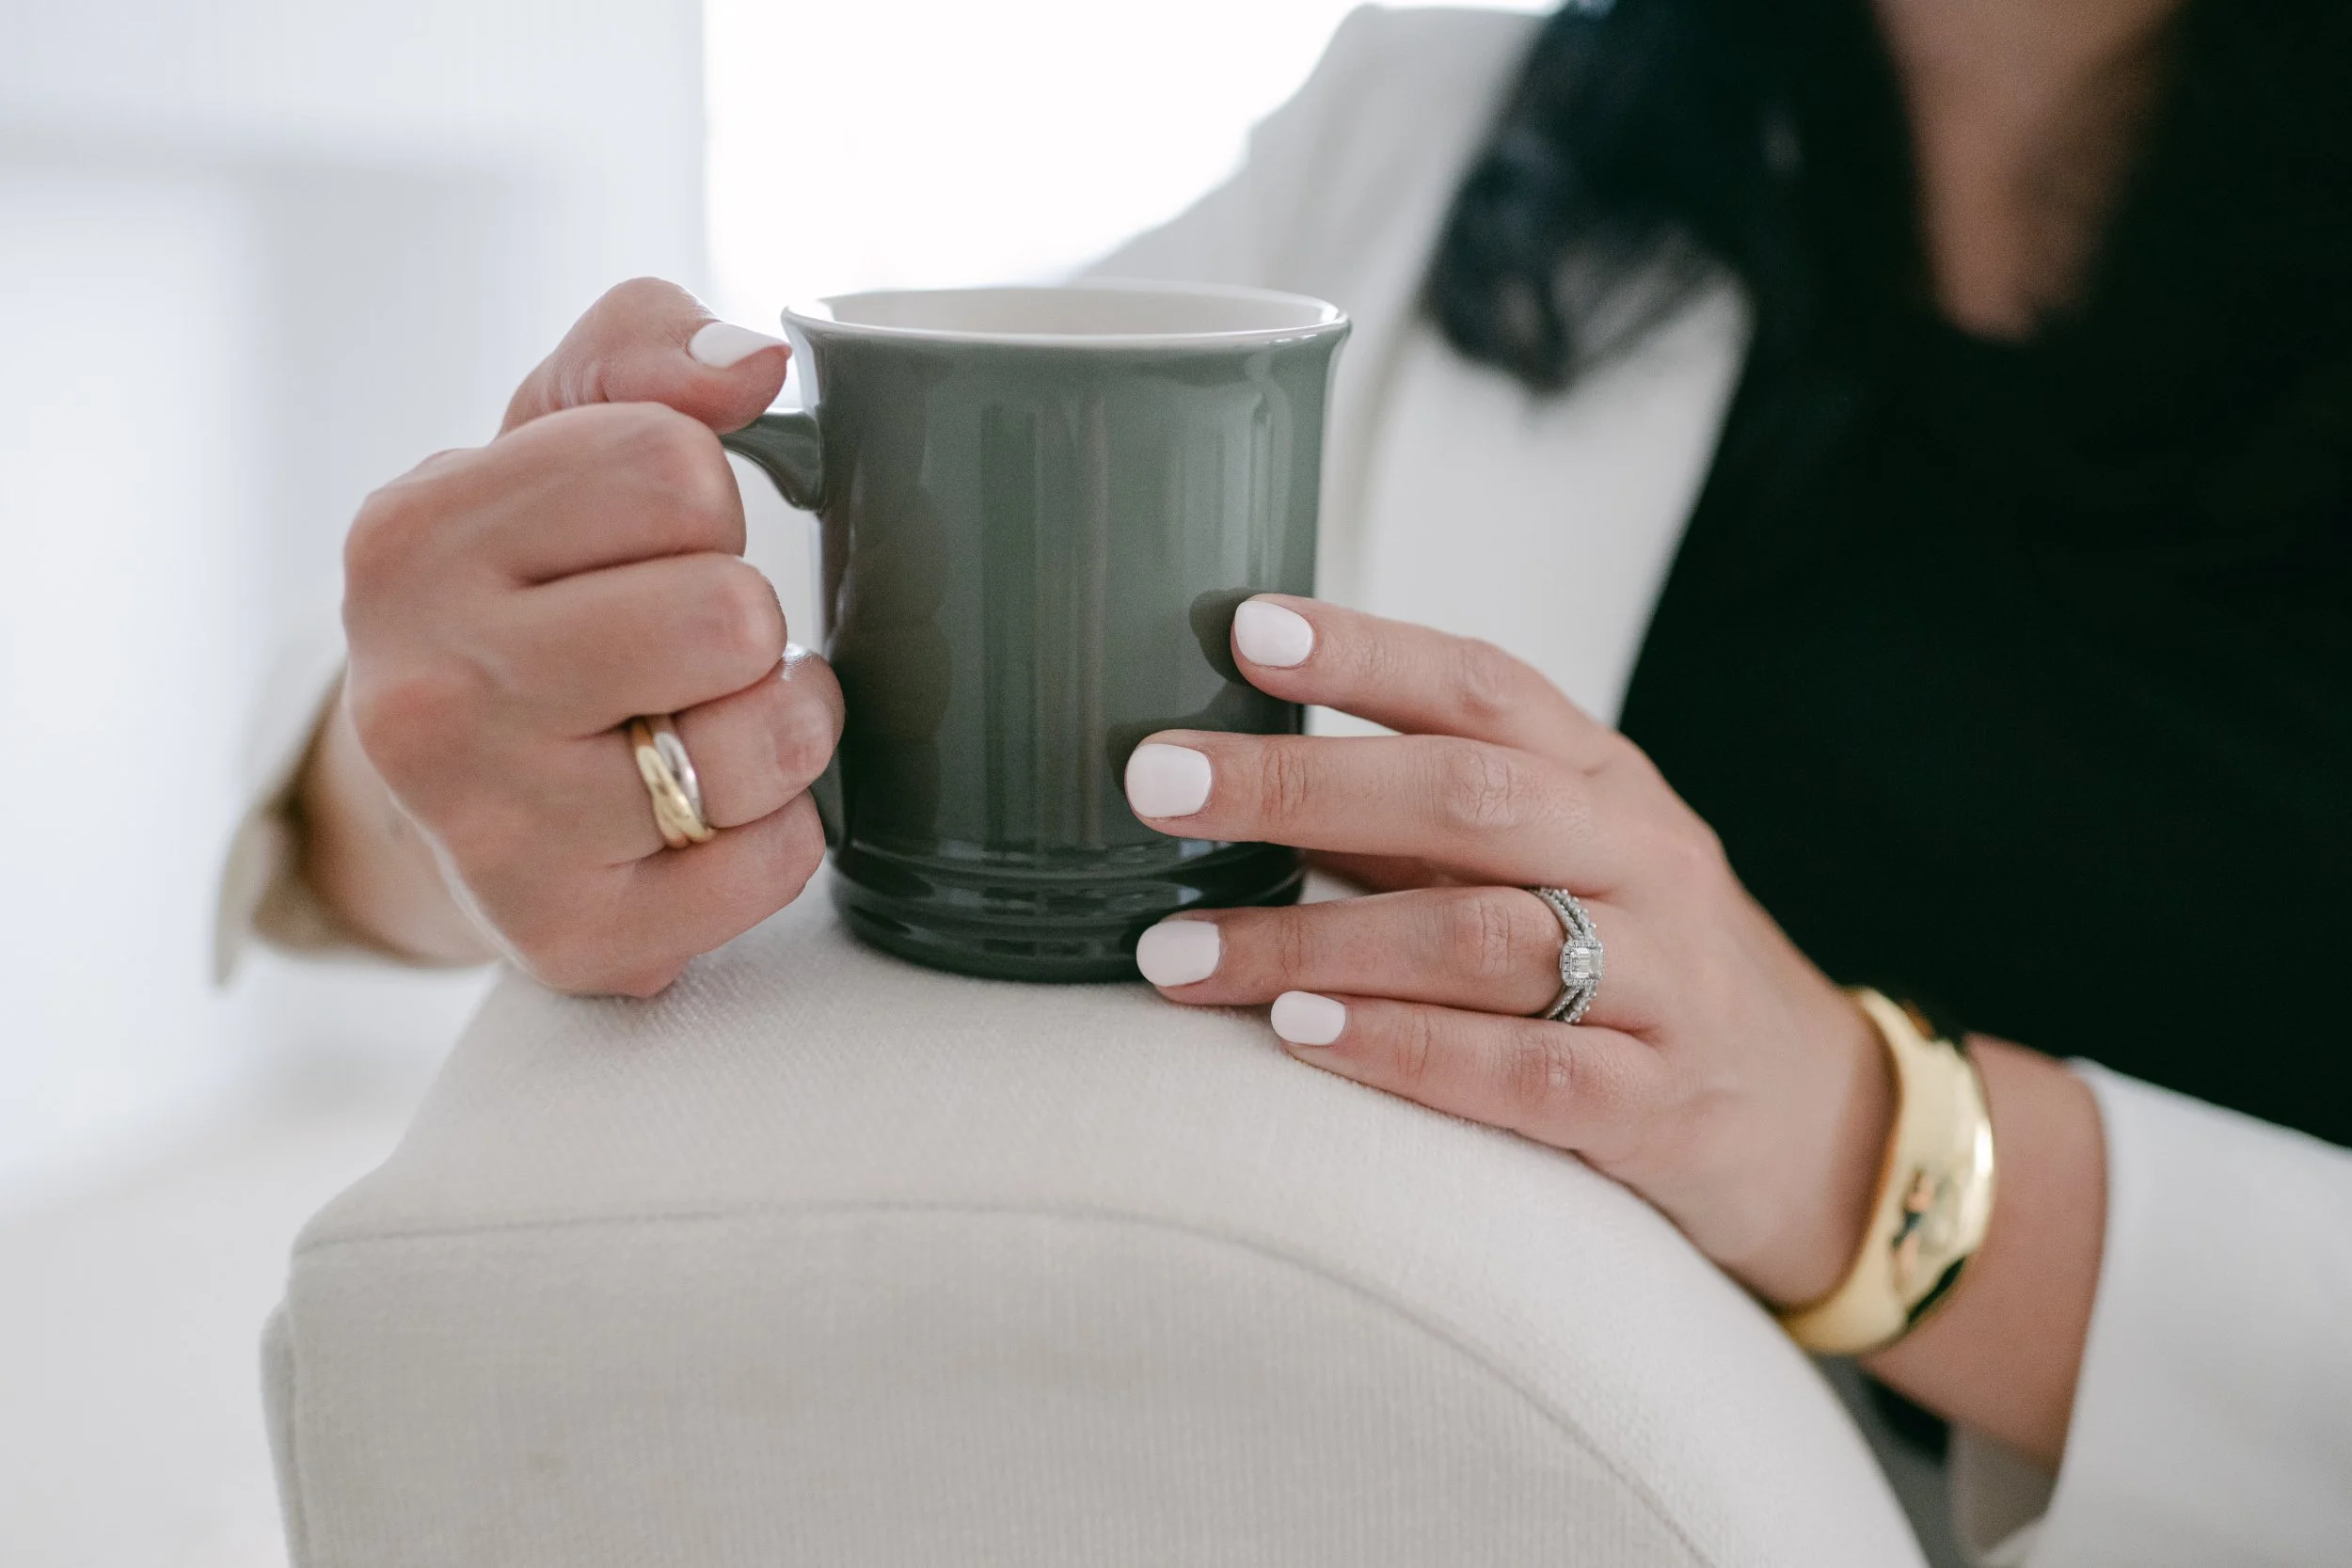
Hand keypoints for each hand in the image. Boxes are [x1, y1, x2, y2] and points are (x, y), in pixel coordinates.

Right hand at [306, 278, 842, 996]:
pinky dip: (775, 831)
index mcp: (413, 539)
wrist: (447, 795)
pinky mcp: (572, 938)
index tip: (645, 543)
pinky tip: (701, 816)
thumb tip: (755, 365)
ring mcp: (493, 832)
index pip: (676, 468)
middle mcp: (428, 695)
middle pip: (728, 612)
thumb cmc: (522, 592)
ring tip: (699, 723)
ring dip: (773, 725)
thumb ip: (642, 352)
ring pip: (765, 741)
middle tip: (681, 647)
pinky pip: (779, 857)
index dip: (701, 502)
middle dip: (740, 620)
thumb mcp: (548, 439)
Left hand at [1123, 596, 1892, 1305]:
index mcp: (1607, 783)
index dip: (1365, 651)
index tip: (1243, 629)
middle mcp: (1642, 860)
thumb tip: (1241, 780)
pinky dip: (1404, 1049)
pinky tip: (1301, 1038)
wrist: (1821, 1124)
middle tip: (1159, 784)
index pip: (1484, 688)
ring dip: (1311, 943)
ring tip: (1179, 952)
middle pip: (1471, 796)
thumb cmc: (1645, 971)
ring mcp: (1663, 982)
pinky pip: (1526, 1072)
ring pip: (1482, 937)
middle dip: (1302, 781)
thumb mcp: (1562, 868)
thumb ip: (1426, 826)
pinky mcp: (1658, 1105)